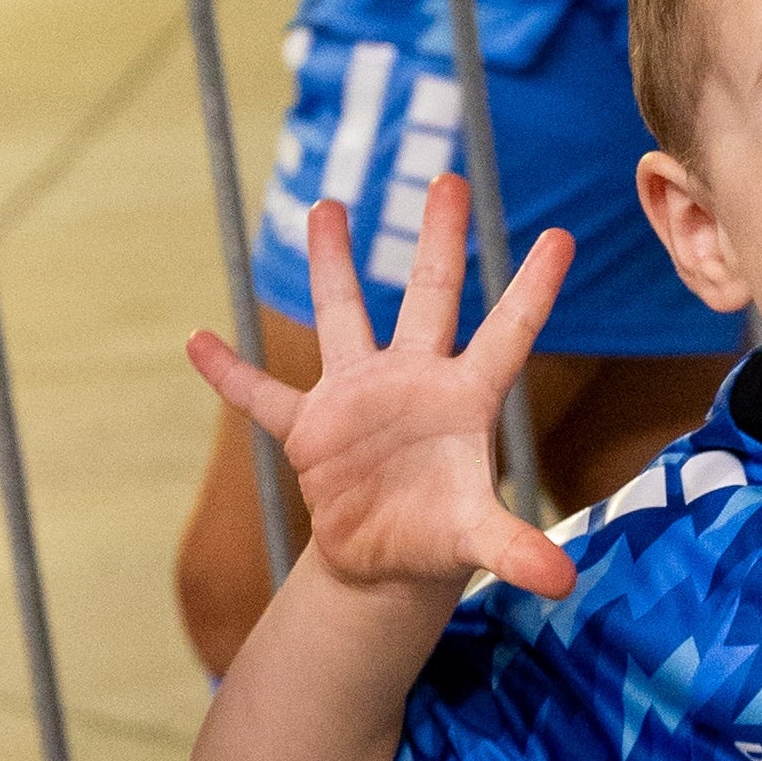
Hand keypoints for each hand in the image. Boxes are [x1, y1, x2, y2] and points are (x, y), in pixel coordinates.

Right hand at [185, 176, 576, 603]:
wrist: (388, 562)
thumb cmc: (440, 539)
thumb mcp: (478, 542)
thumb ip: (517, 549)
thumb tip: (563, 582)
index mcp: (465, 401)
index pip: (507, 334)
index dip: (532, 290)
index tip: (562, 236)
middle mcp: (413, 381)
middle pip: (429, 296)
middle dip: (437, 240)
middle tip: (447, 179)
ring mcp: (358, 397)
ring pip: (343, 317)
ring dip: (332, 266)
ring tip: (326, 206)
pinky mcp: (311, 429)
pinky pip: (263, 396)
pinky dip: (231, 374)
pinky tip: (198, 342)